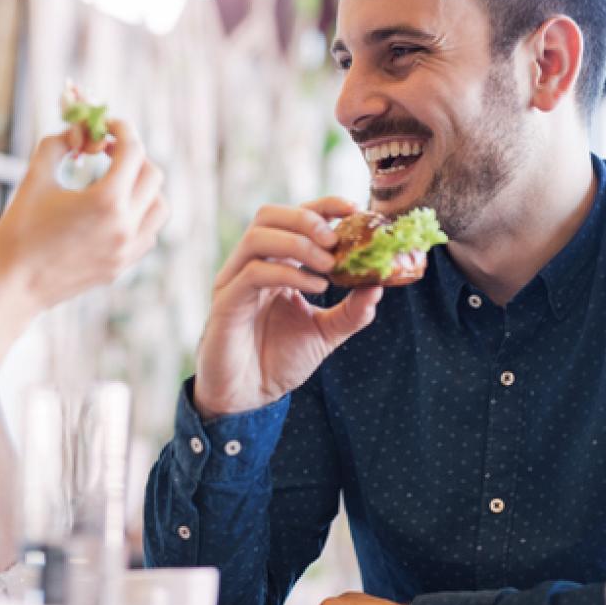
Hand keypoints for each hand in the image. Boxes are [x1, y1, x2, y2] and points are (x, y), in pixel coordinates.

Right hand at [0, 119, 167, 313]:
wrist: (12, 287)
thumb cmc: (17, 231)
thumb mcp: (35, 178)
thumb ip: (58, 144)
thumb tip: (78, 132)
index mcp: (106, 201)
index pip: (133, 151)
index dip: (122, 129)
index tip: (107, 124)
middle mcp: (125, 226)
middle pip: (152, 175)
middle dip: (133, 155)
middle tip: (107, 149)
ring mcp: (127, 250)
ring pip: (159, 206)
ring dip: (144, 186)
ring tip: (115, 180)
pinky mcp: (122, 266)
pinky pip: (148, 233)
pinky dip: (140, 215)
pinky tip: (113, 211)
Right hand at [193, 197, 381, 419]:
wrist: (248, 398)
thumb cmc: (278, 361)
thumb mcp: (325, 333)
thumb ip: (351, 311)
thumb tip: (379, 285)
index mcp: (273, 264)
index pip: (294, 218)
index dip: (322, 206)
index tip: (354, 209)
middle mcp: (250, 265)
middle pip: (269, 214)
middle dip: (307, 218)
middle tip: (337, 240)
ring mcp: (234, 281)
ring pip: (258, 236)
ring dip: (299, 243)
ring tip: (329, 266)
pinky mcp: (226, 302)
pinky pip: (254, 272)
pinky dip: (289, 273)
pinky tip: (316, 287)